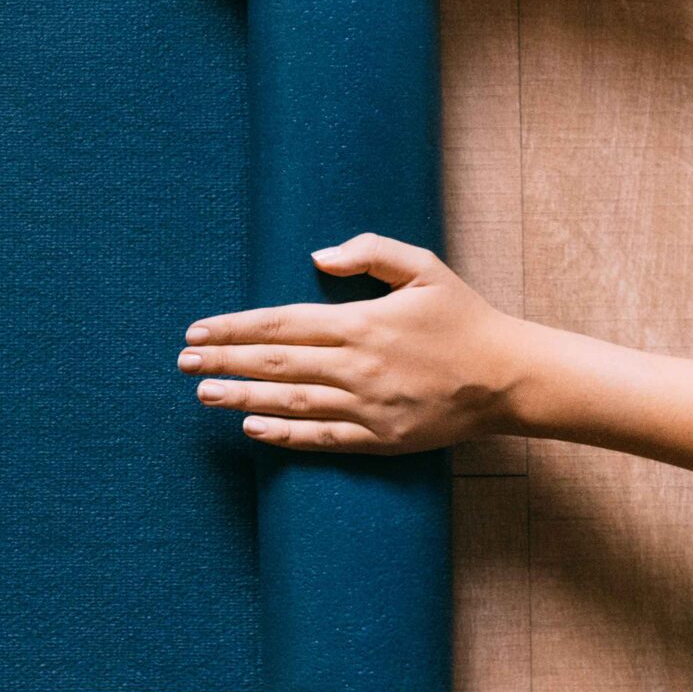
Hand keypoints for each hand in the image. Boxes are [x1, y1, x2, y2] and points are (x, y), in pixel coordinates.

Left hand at [181, 234, 527, 452]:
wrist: (510, 377)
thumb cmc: (464, 318)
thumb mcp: (424, 268)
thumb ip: (370, 253)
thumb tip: (316, 256)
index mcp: (363, 321)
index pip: (282, 323)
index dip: (236, 327)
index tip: (198, 328)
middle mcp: (360, 365)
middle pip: (277, 363)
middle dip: (224, 360)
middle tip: (182, 361)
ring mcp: (370, 405)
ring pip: (292, 402)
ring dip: (242, 397)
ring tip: (203, 393)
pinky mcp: (382, 438)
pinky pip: (324, 438)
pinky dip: (286, 435)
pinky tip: (252, 428)